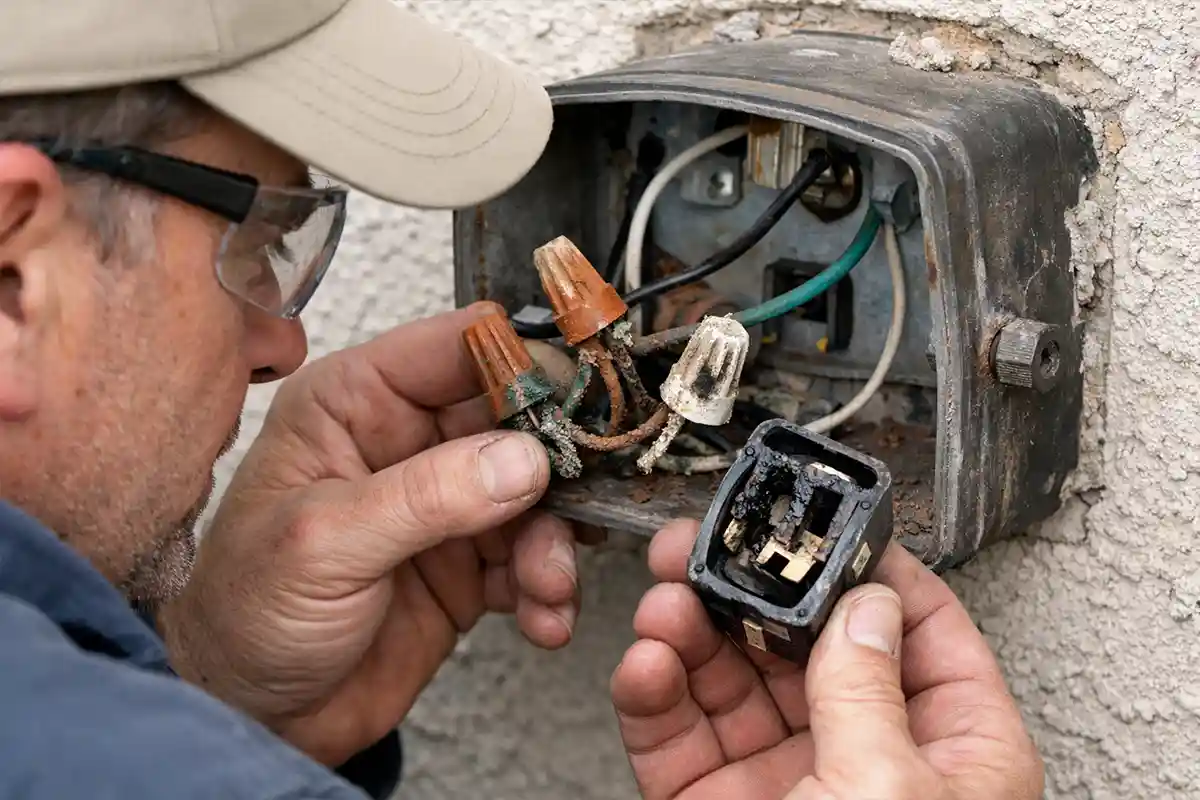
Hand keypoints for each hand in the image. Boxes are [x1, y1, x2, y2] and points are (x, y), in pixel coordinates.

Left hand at [162, 303, 592, 766]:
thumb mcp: (325, 543)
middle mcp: (407, 441)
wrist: (253, 718)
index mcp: (357, 403)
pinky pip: (533, 558)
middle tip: (583, 503)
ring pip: (537, 492)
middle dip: (556, 462)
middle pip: (516, 417)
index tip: (575, 399)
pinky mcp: (469, 563)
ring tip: (546, 584)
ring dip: (555, 539)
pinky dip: (548, 587)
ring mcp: (444, 503)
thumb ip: (425, 496)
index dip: (524, 363)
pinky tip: (541, 618)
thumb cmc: (247, 614)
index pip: (458, 348)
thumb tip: (523, 459)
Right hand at [612, 520, 1041, 799]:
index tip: (821, 522)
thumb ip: (868, 688)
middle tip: (712, 545)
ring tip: (669, 599)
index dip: (871, 569)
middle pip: (804, 641)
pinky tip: (646, 662)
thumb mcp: (890, 794)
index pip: (919, 631)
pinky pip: (676, 730)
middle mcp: (864, 758)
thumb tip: (863, 604)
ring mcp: (781, 781)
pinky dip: (653, 689)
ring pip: (731, 675)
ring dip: (694, 627)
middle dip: (752, 587)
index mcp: (950, 753)